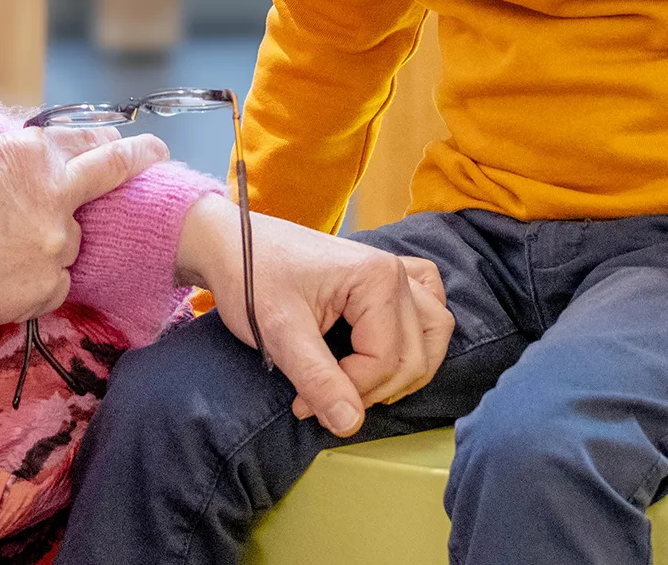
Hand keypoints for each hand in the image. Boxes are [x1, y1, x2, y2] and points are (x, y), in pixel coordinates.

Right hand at [0, 127, 168, 328]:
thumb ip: (17, 157)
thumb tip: (40, 154)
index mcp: (33, 154)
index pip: (87, 140)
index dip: (111, 139)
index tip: (135, 138)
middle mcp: (55, 192)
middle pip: (108, 174)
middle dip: (139, 157)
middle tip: (156, 154)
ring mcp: (57, 242)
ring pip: (70, 240)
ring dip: (50, 242)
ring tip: (4, 251)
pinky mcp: (50, 285)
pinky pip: (56, 282)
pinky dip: (37, 281)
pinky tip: (3, 279)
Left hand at [174, 197, 453, 437]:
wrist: (232, 243)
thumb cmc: (252, 279)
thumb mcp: (280, 333)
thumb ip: (317, 380)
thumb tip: (351, 425)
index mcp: (376, 278)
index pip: (387, 360)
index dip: (350, 392)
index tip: (304, 403)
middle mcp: (396, 271)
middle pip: (415, 354)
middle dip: (373, 389)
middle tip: (324, 400)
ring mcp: (394, 269)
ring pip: (435, 330)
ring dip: (408, 367)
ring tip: (362, 385)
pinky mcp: (385, 274)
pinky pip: (427, 300)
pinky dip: (420, 329)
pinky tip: (391, 345)